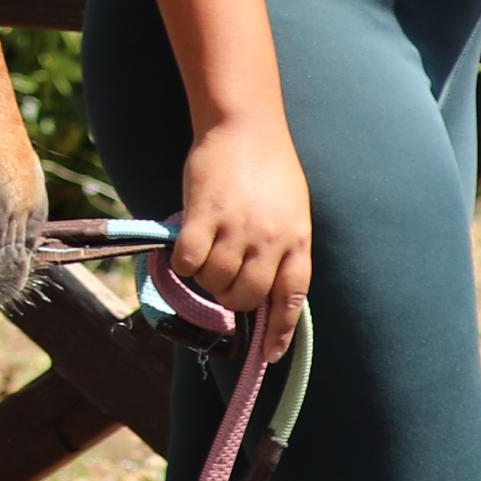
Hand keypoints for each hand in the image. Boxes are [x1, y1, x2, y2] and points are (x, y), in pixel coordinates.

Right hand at [174, 112, 313, 337]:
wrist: (245, 125)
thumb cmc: (269, 167)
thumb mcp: (291, 211)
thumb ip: (280, 247)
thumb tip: (260, 286)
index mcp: (297, 240)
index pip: (290, 300)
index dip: (278, 332)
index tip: (269, 355)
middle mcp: (270, 240)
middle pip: (245, 296)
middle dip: (229, 297)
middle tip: (220, 279)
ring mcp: (237, 228)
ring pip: (214, 280)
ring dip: (204, 276)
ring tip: (204, 254)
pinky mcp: (204, 216)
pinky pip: (188, 260)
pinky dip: (183, 261)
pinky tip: (185, 245)